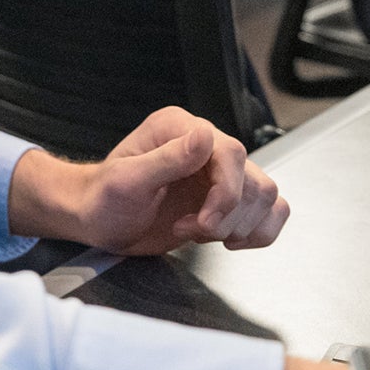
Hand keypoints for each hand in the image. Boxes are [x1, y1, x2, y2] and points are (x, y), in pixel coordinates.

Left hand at [8, 107, 289, 254]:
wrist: (98, 221)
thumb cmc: (103, 199)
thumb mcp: (127, 181)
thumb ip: (167, 159)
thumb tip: (205, 137)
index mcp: (181, 129)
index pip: (230, 153)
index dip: (225, 193)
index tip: (201, 221)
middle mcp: (205, 145)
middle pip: (253, 180)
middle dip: (226, 216)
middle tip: (191, 230)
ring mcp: (219, 173)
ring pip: (265, 196)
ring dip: (238, 226)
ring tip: (198, 233)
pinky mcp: (227, 199)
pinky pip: (271, 210)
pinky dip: (260, 231)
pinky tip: (229, 241)